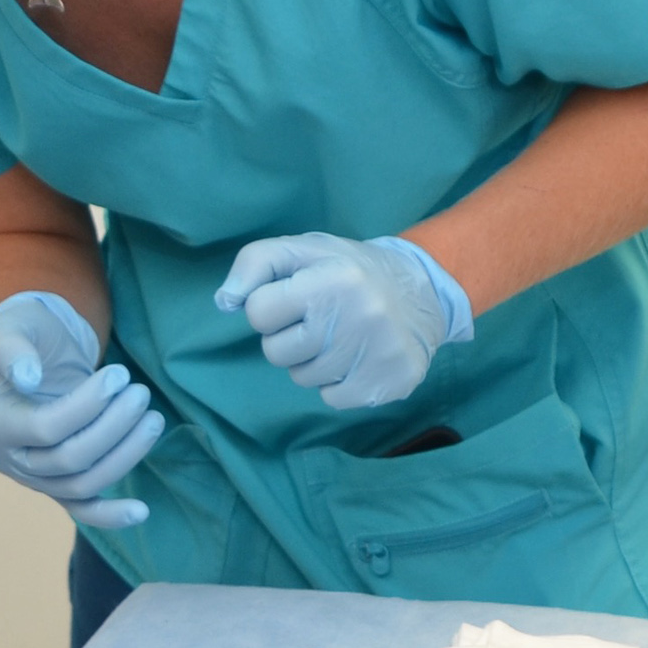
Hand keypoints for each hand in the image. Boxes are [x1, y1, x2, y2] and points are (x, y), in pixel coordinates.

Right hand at [0, 290, 163, 530]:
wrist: (33, 356)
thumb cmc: (24, 336)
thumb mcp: (13, 327)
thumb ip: (15, 348)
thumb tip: (27, 378)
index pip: (45, 428)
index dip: (87, 406)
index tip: (119, 375)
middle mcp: (9, 460)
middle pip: (68, 461)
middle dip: (113, 428)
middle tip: (140, 393)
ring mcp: (34, 478)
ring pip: (83, 485)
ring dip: (125, 455)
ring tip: (152, 419)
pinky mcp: (58, 485)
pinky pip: (82, 508)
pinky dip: (111, 515)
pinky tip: (141, 512)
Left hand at [214, 233, 473, 409]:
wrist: (423, 289)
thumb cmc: (349, 269)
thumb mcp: (304, 249)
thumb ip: (256, 263)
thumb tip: (224, 302)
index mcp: (332, 277)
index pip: (259, 312)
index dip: (270, 307)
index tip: (295, 300)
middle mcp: (357, 315)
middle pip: (276, 352)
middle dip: (288, 337)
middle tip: (318, 320)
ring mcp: (376, 353)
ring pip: (302, 378)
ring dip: (312, 361)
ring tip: (340, 336)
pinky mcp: (390, 382)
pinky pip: (332, 398)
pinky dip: (337, 382)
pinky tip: (356, 357)